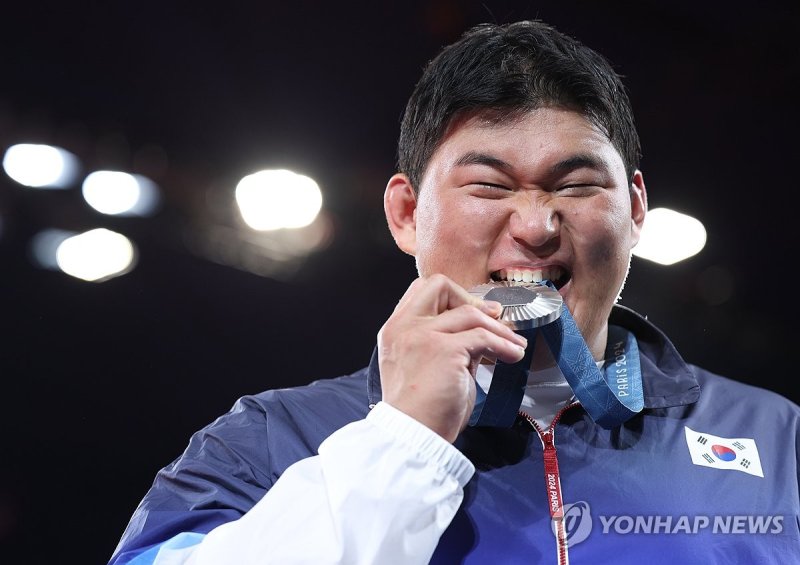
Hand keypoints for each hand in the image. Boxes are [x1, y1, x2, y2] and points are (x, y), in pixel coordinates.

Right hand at [377, 274, 527, 442]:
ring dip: (499, 328)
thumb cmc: (420, 411)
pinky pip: (483, 336)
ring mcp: (423, 336)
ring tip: (514, 345)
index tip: (473, 313)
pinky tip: (513, 355)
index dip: (451, 297)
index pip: (421, 291)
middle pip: (438, 285)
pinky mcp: (444, 350)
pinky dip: (504, 345)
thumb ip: (444, 344)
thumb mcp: (424, 367)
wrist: (412, 436)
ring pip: (470, 312)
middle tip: (493, 318)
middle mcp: (404, 327)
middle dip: (470, 297)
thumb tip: (480, 333)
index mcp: (395, 330)